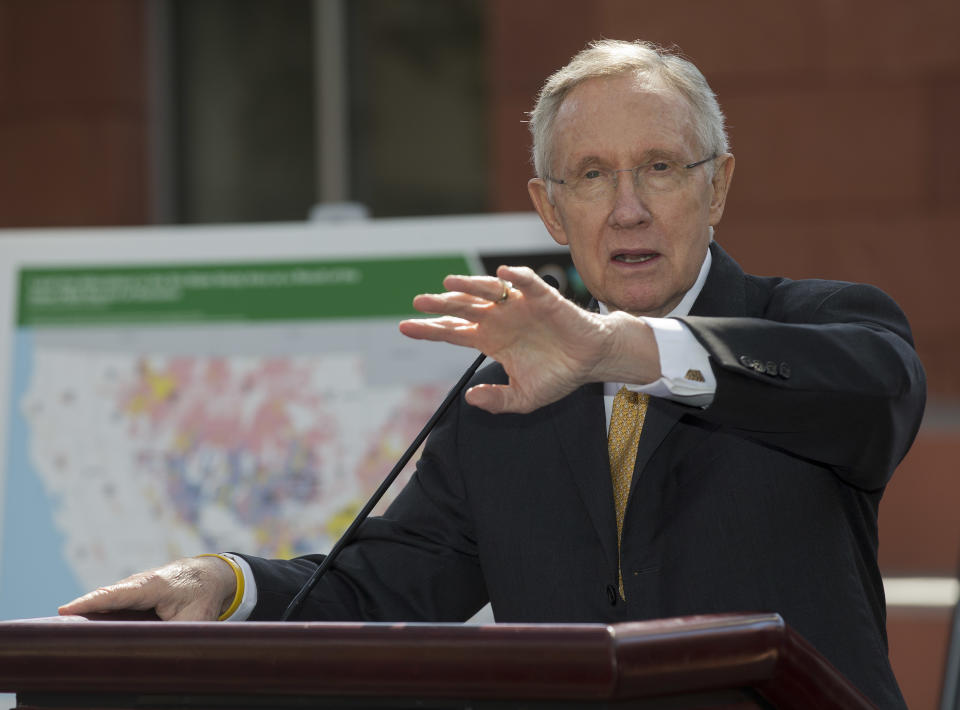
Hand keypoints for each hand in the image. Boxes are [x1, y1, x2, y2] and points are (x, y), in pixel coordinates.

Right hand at [58, 556, 236, 620]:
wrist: (212, 574)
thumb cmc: (203, 596)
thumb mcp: (196, 619)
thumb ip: (175, 636)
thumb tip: (157, 656)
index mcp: (154, 585)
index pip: (117, 594)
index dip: (91, 602)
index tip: (65, 610)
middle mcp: (140, 582)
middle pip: (105, 598)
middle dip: (80, 610)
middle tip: (54, 628)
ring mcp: (135, 585)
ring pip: (107, 601)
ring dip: (87, 613)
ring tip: (63, 632)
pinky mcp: (134, 593)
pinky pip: (112, 603)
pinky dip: (98, 612)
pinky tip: (84, 630)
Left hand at [398, 265, 660, 413]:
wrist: (590, 364)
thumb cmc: (556, 376)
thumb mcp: (523, 399)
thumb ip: (497, 401)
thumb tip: (470, 398)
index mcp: (489, 339)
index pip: (452, 332)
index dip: (429, 330)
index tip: (404, 327)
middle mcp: (499, 319)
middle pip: (463, 308)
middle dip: (440, 305)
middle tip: (419, 302)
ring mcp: (519, 306)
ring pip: (489, 292)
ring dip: (470, 286)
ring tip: (449, 284)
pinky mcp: (544, 298)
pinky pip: (528, 283)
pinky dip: (517, 277)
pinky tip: (503, 274)